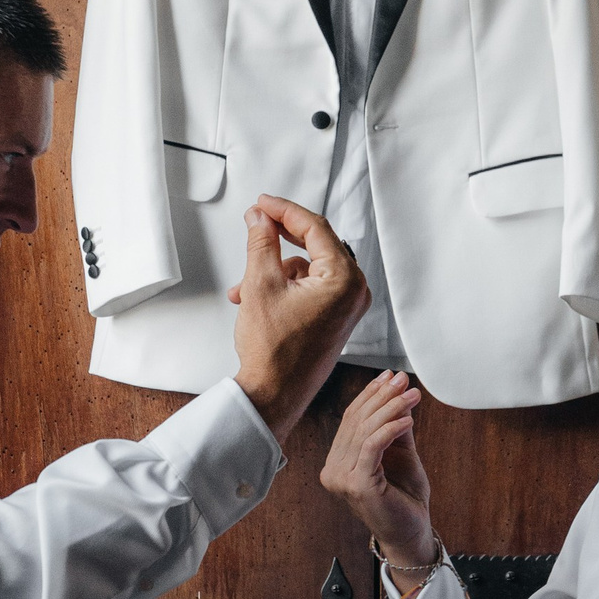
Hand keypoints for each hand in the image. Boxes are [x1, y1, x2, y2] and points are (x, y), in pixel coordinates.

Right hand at [229, 196, 369, 441]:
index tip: (263, 203)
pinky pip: (312, 287)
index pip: (315, 228)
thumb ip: (261, 242)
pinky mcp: (337, 318)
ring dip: (276, 268)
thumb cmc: (273, 351)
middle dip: (280, 237)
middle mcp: (354, 291)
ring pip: (309, 268)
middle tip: (258, 222)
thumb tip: (260, 218)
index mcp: (344, 279)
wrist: (275, 395)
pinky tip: (255, 297)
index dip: (284, 210)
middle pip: (316, 245)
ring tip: (244, 285)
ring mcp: (347, 306)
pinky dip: (285, 286)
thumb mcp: (260, 283)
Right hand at [320, 369, 435, 576]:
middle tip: (404, 380)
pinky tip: (407, 419)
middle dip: (382, 397)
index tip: (390, 376)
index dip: (371, 394)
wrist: (411, 531)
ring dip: (391, 408)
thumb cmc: (405, 496)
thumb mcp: (400, 452)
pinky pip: (372, 447)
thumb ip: (395, 425)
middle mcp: (333, 470)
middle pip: (357, 422)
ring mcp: (341, 479)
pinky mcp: (357, 485)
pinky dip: (390, 429)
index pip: (351, 419)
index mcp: (337, 461)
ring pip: (364, 431)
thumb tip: (396, 390)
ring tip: (412, 395)